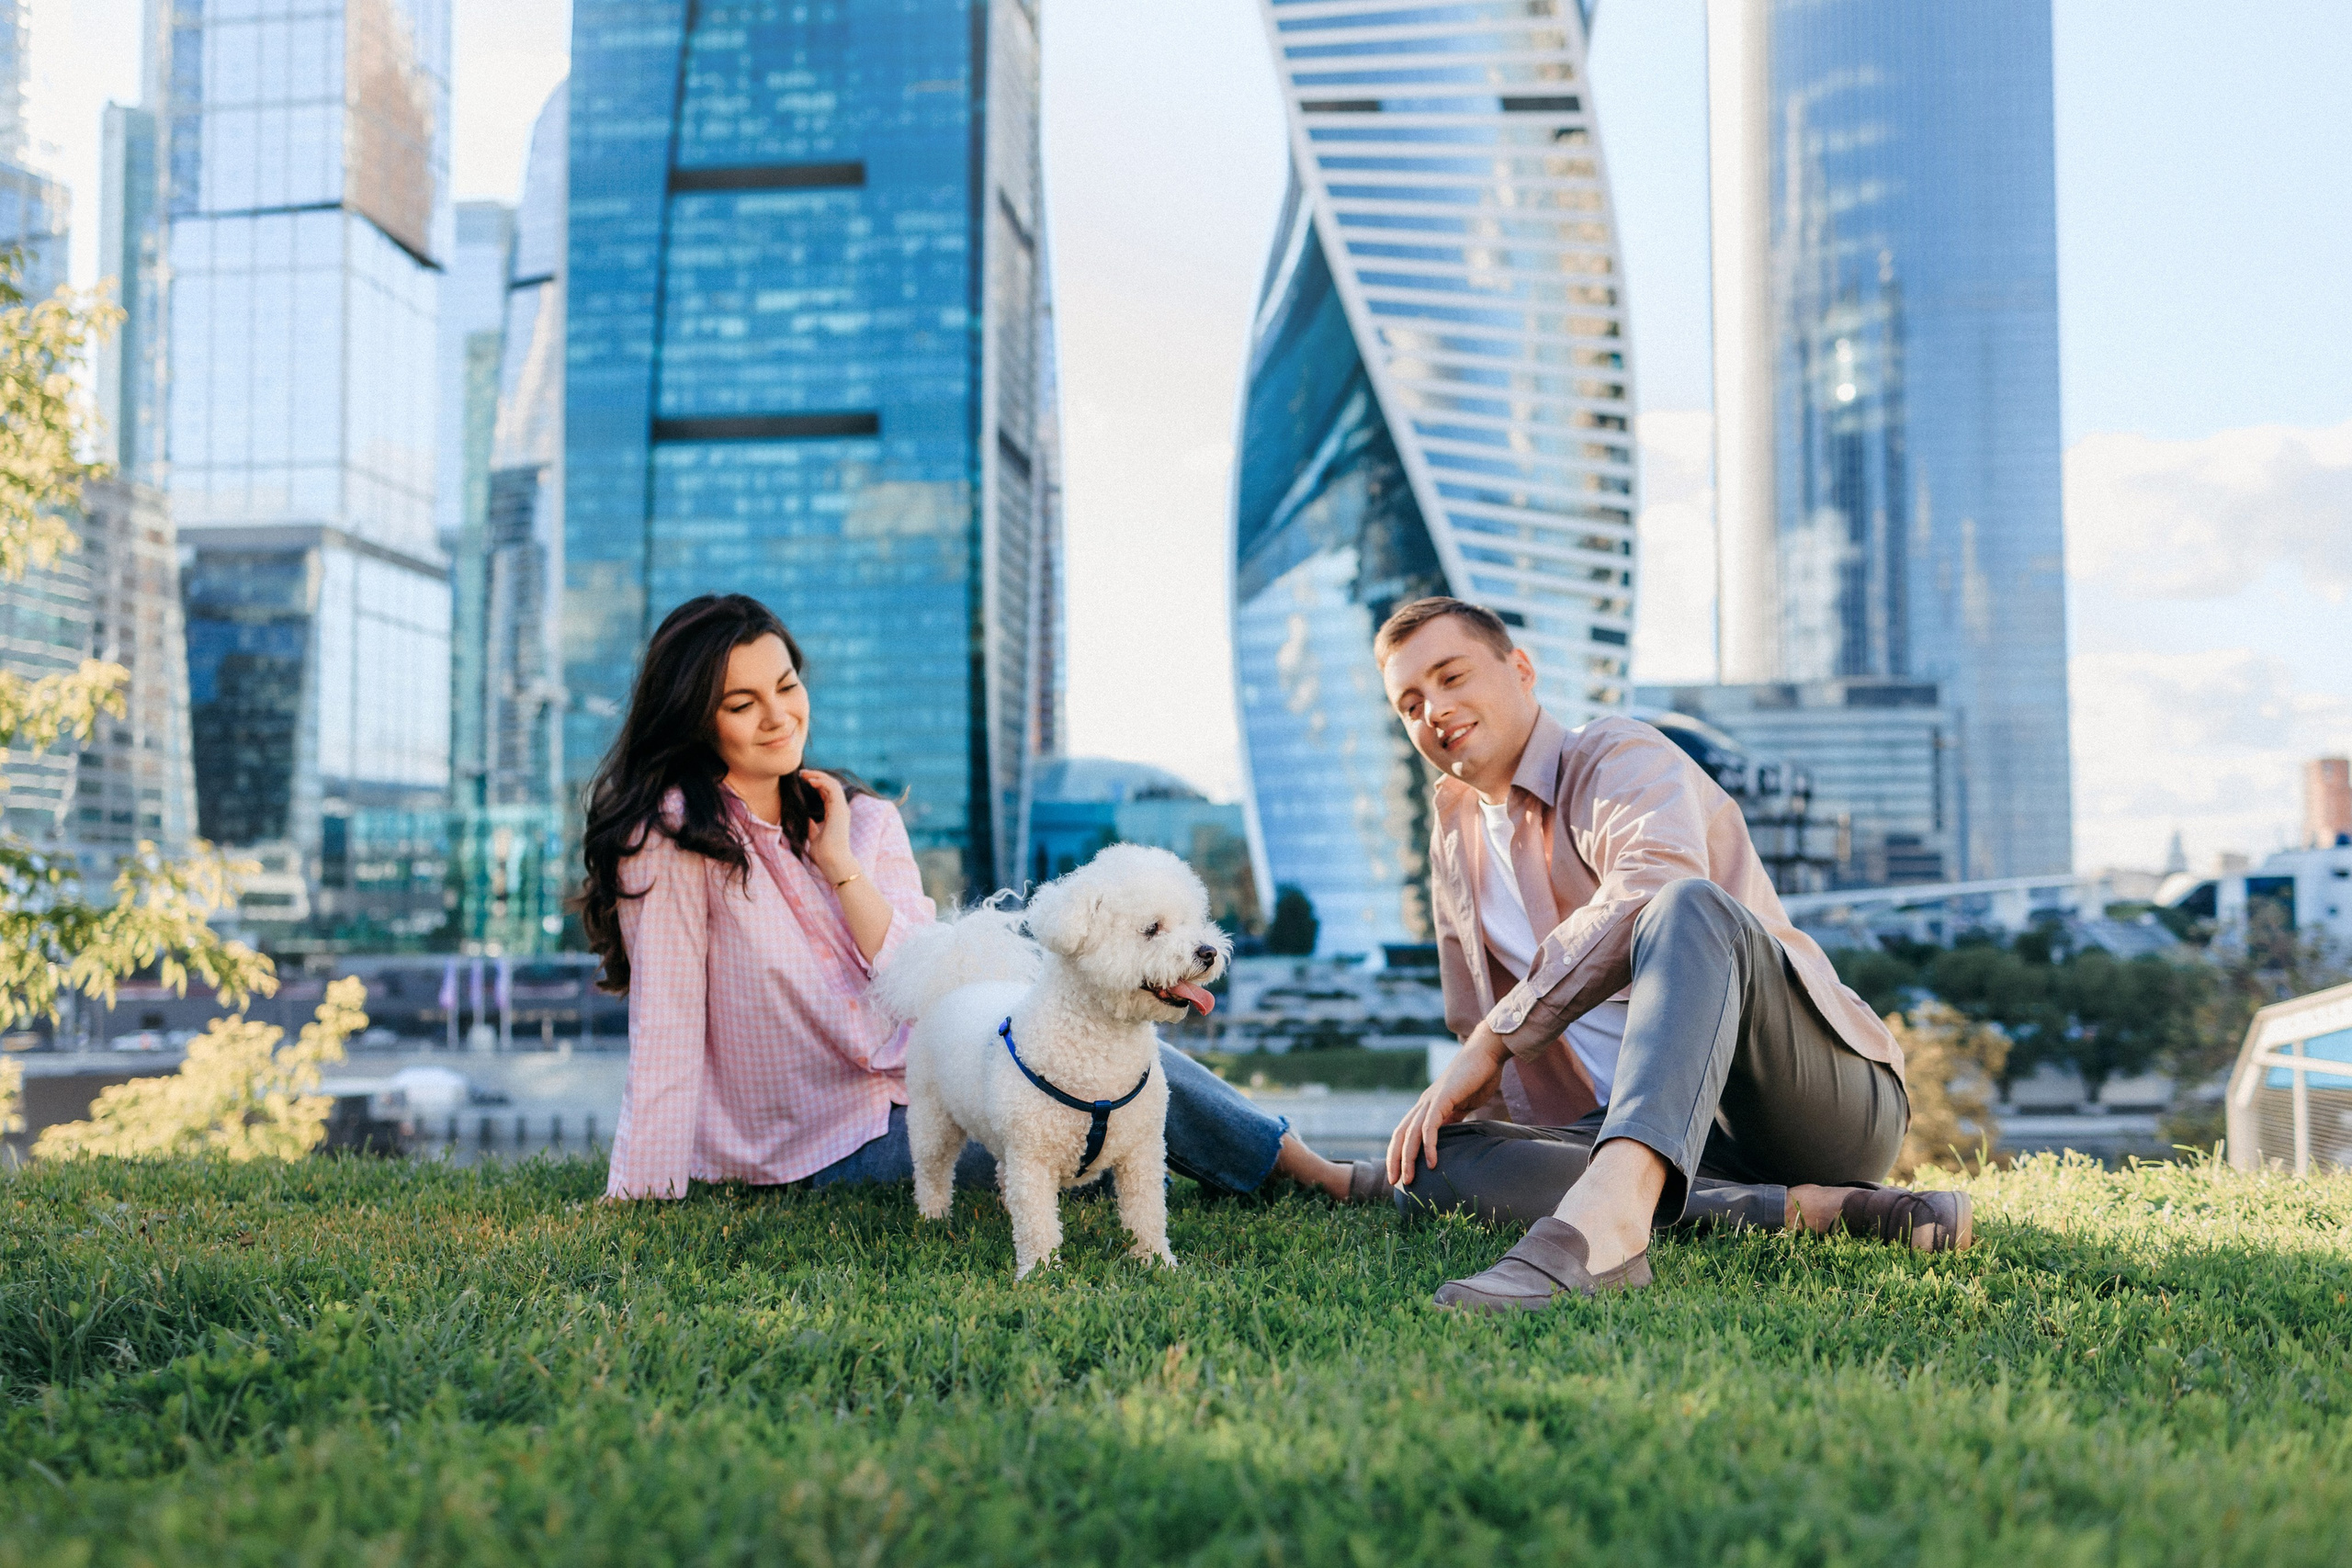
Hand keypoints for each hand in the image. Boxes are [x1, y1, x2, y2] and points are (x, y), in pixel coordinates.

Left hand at [802, 769, 857, 880]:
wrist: (833, 861)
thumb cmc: (824, 853)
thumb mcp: (815, 837)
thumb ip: (813, 827)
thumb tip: (807, 819)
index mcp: (835, 814)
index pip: (828, 793)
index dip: (817, 784)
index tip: (803, 781)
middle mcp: (840, 809)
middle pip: (831, 785)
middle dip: (816, 776)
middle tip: (802, 774)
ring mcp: (841, 808)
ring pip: (833, 783)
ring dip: (818, 776)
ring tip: (804, 774)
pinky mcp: (839, 809)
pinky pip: (832, 788)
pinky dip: (822, 781)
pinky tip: (810, 781)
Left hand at [1385, 1026, 1508, 1185]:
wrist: (1486, 1054)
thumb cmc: (1478, 1078)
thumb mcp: (1463, 1106)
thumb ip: (1454, 1120)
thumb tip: (1451, 1138)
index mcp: (1427, 1106)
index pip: (1405, 1133)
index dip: (1399, 1153)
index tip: (1399, 1174)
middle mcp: (1424, 1104)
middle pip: (1400, 1135)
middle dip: (1395, 1160)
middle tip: (1395, 1183)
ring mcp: (1431, 1100)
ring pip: (1411, 1133)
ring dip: (1408, 1158)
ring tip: (1409, 1180)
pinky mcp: (1443, 1098)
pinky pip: (1430, 1126)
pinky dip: (1429, 1145)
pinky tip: (1432, 1162)